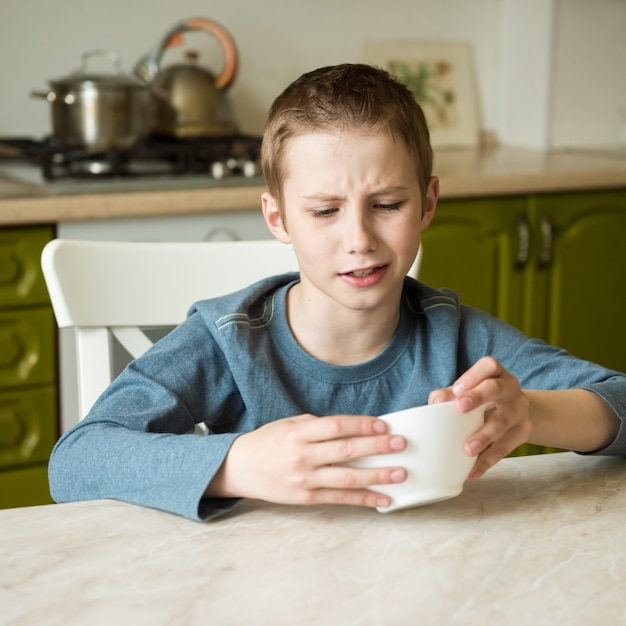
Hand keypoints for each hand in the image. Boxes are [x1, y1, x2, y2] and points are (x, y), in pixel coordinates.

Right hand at [206, 414, 406, 508]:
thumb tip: (353, 429)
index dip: (361, 425)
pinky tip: (383, 499)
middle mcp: (303, 456)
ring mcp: (305, 479)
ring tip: (400, 473)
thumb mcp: (290, 424)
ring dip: (377, 475)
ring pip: (347, 478)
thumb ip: (318, 426)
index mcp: (299, 433)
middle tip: (401, 444)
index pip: (336, 426)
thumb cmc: (268, 442)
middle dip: (377, 447)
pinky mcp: (306, 498)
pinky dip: (364, 499)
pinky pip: (340, 499)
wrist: (240, 468)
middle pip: (346, 451)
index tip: (383, 424)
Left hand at [429, 356, 532, 479]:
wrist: (517, 411)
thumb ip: (450, 395)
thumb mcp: (470, 391)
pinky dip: (487, 461)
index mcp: (495, 373)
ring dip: (484, 436)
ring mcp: (519, 410)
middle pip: (496, 389)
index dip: (473, 377)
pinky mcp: (523, 432)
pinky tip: (473, 471)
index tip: (457, 390)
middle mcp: (510, 388)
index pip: (488, 366)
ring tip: (467, 449)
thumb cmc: (484, 398)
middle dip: (478, 397)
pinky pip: (505, 448)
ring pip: (503, 421)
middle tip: (460, 408)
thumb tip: (433, 404)